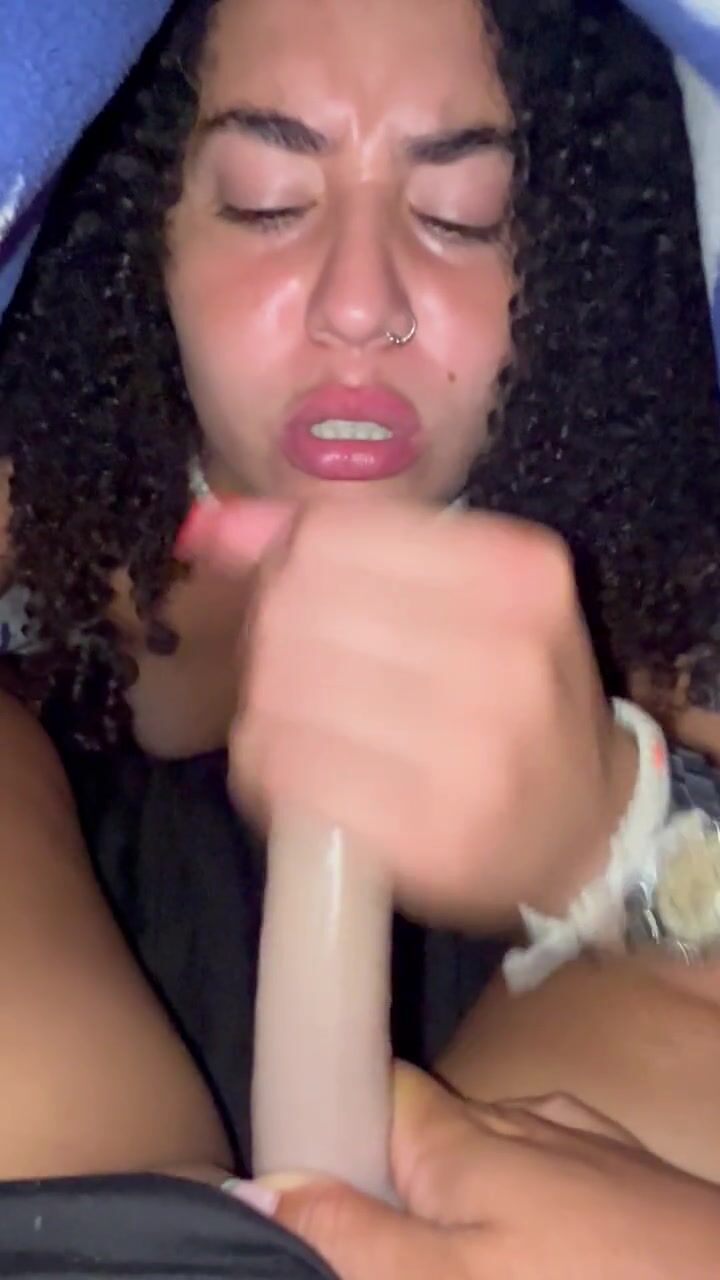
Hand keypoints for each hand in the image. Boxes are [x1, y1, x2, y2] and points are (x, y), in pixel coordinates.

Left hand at [179, 498, 631, 921]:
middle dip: (270, 638)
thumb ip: (349, 546)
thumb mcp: (468, 594)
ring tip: (294, 723)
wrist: (586, 826)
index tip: (296, 596)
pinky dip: (271, 768)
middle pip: (298, 611)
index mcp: (517, 574)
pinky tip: (298, 770)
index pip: (333, 537)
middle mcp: (505, 655)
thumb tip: (218, 526)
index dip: (287, 565)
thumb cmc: (514, 694)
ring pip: (285, 693)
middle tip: (288, 668)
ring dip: (266, 706)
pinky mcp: (434, 837)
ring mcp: (473, 752)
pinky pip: (294, 776)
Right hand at [265, 1066, 719, 1279]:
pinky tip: (535, 1249)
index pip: (373, 1087)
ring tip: (453, 1254)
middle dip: (394, 1178)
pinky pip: (547, 1177)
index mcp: (459, 1136)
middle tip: (374, 1250)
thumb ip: (353, 1236)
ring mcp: (577, 1141)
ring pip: (490, 1157)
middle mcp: (514, 1118)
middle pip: (426, 1130)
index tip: (302, 1169)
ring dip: (460, 1199)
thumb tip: (256, 1182)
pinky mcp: (625, 1174)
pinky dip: (524, 1208)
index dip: (332, 1117)